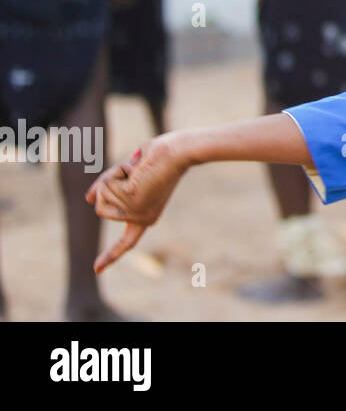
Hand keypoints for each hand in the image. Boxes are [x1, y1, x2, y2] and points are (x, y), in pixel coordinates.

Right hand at [85, 133, 188, 272]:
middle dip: (108, 185)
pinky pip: (105, 184)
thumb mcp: (130, 175)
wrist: (181, 151)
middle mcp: (141, 218)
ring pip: (101, 194)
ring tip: (139, 169)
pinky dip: (116, 171)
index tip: (96, 270)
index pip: (127, 242)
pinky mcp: (132, 199)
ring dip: (114, 175)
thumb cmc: (161, 157)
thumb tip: (88, 200)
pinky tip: (137, 168)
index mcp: (146, 216)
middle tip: (135, 172)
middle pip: (100, 207)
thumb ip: (110, 188)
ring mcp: (135, 211)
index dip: (111, 255)